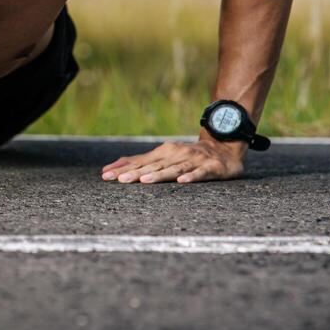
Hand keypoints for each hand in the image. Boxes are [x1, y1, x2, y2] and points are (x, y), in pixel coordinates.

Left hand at [101, 138, 244, 183]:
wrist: (223, 148)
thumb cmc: (188, 156)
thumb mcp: (163, 157)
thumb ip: (139, 163)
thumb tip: (109, 170)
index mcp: (163, 152)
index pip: (139, 162)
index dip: (122, 169)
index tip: (106, 176)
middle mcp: (176, 154)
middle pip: (153, 166)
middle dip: (136, 173)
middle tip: (120, 180)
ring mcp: (193, 160)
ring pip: (174, 169)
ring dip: (159, 175)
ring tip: (145, 181)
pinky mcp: (210, 167)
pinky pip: (199, 173)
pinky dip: (191, 177)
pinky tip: (182, 182)